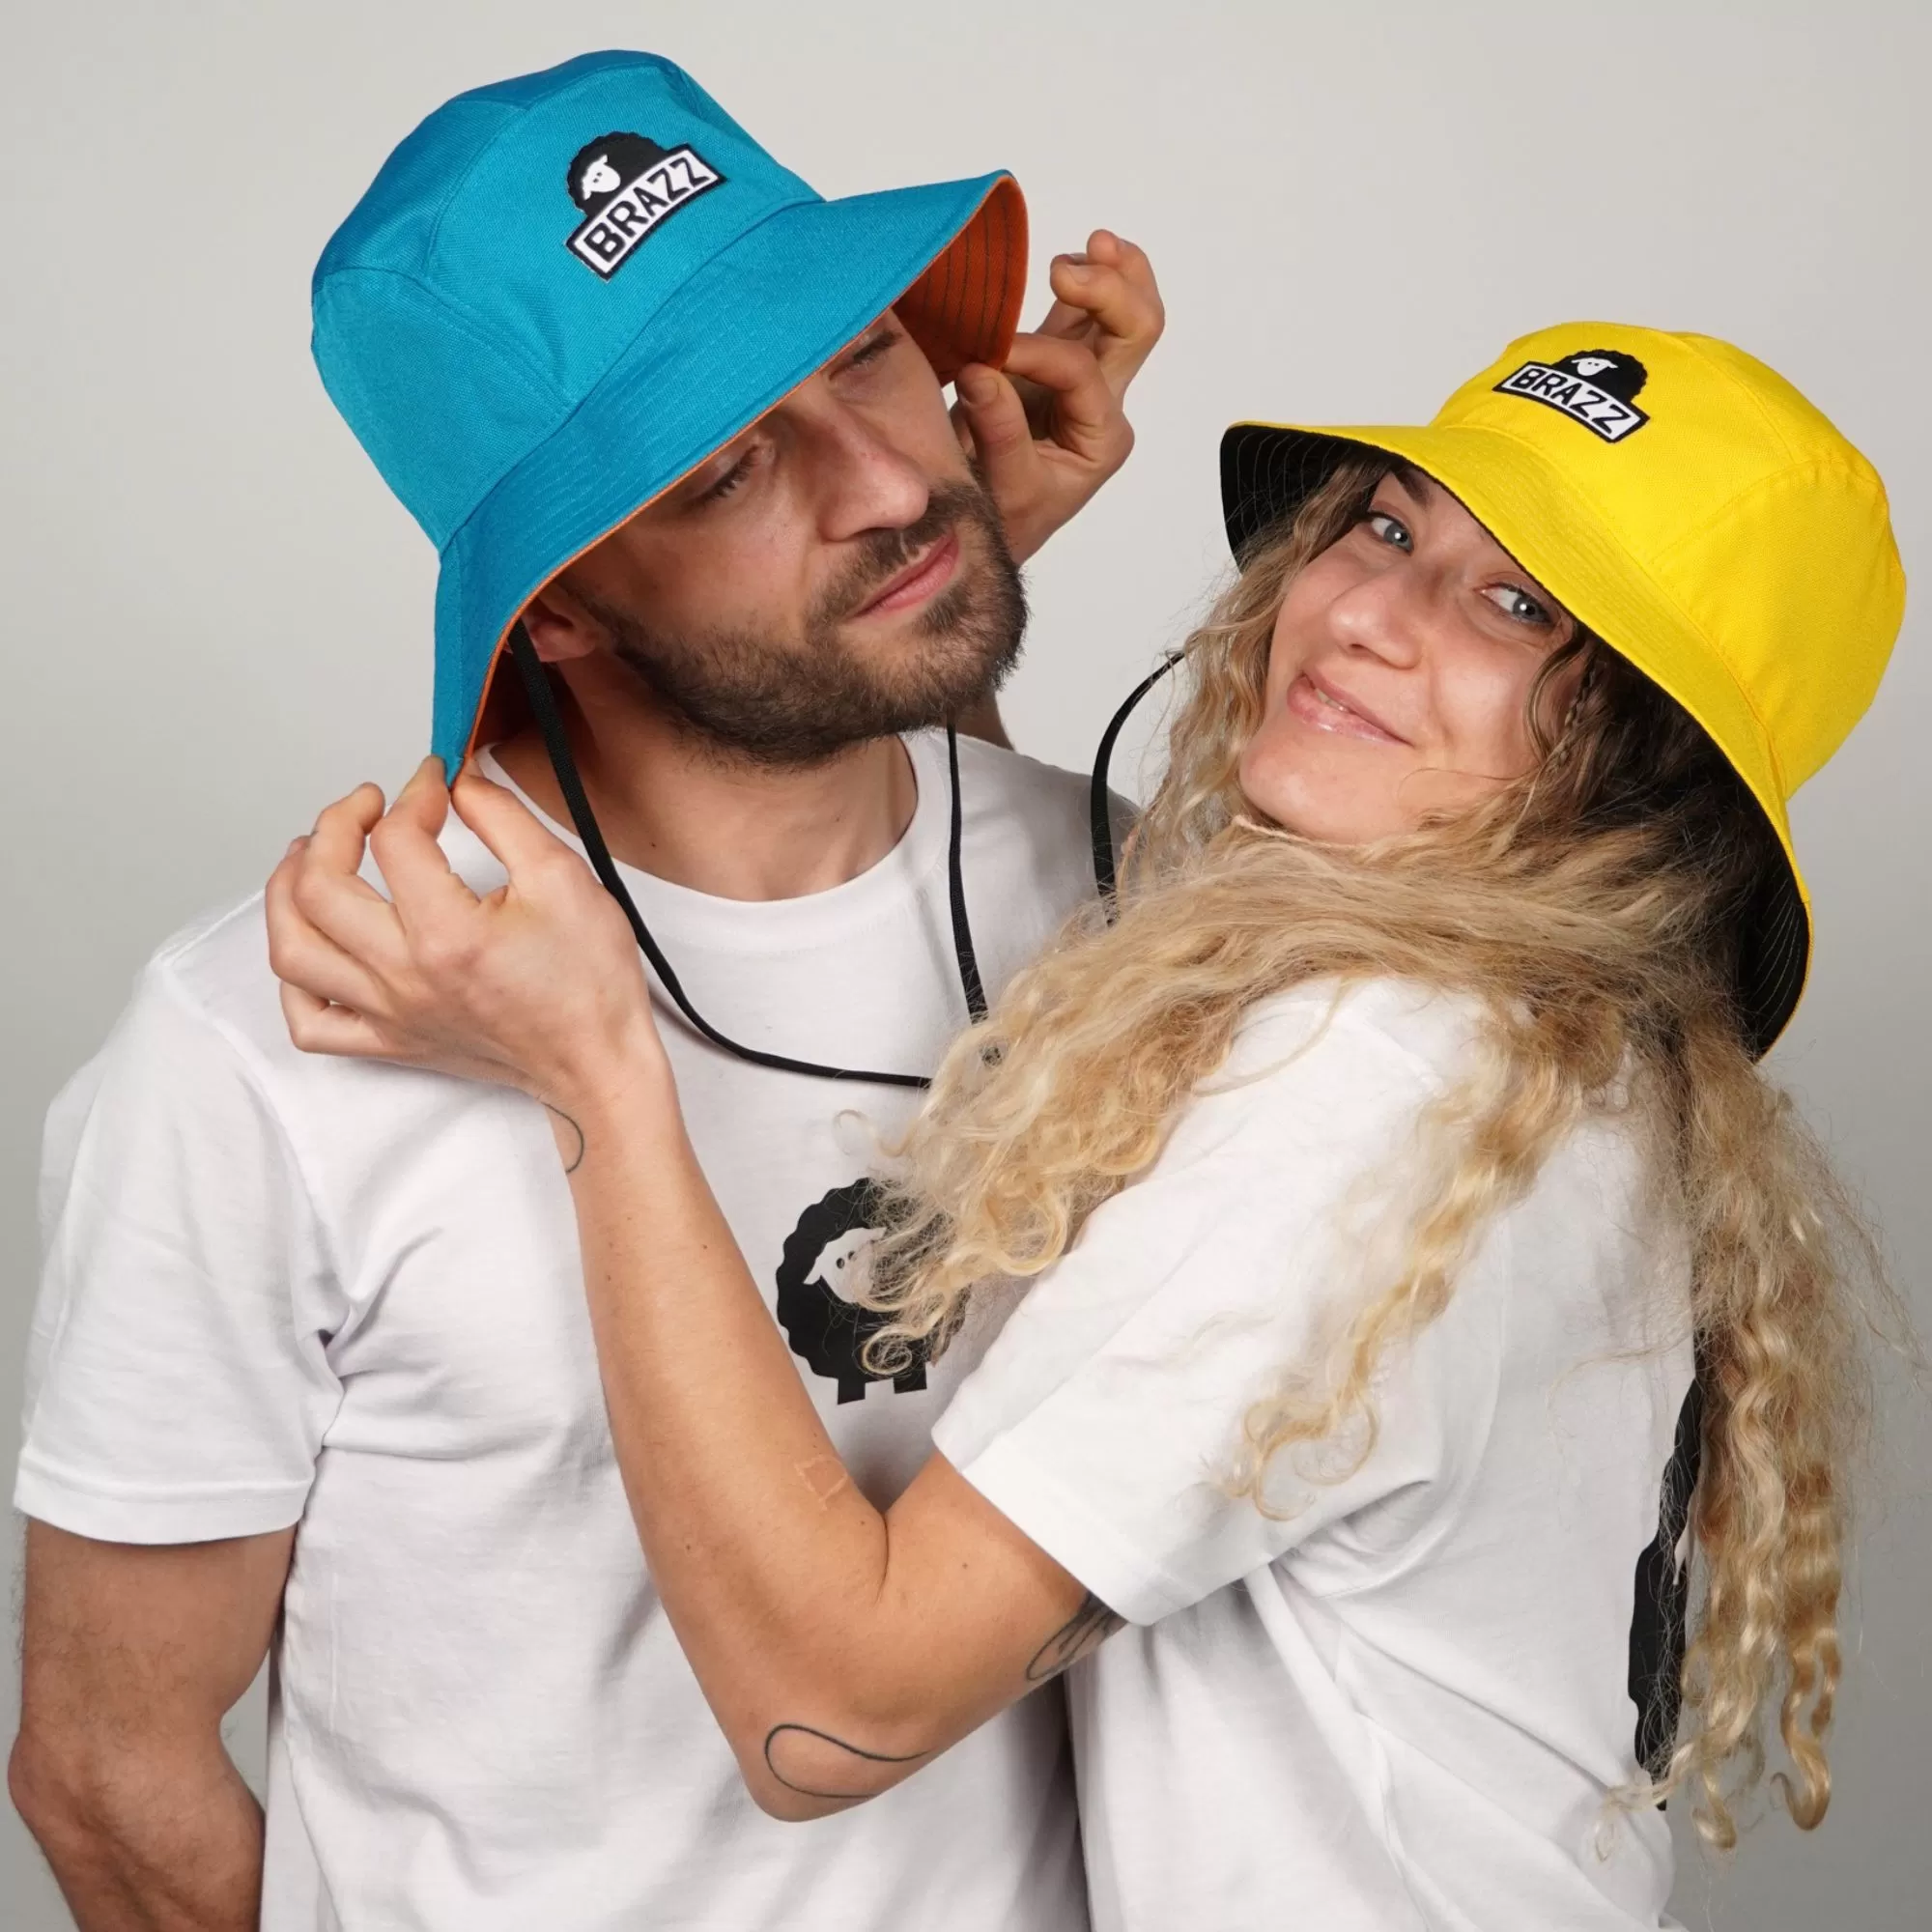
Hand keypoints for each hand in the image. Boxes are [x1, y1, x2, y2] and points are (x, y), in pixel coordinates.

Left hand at [266, 758, 666, 1119]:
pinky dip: (293, 980)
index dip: (415, 794)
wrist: (596, 1063)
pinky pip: (309, 1021)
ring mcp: (389, 1014)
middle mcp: (405, 978)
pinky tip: (314, 942)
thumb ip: (503, 818)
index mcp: (448, 935)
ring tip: (309, 857)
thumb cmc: (590, 982)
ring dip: (285, 893)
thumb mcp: (563, 878)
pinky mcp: (389, 1042)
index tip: (437, 782)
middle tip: (367, 807)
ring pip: (293, 951)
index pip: (396, 841)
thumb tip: (458, 782)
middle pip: (318, 888)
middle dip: (335, 827)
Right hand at [955, 229, 1163, 563]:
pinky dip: (1085, 279)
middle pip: (1137, 330)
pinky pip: (1081, 313)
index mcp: (1101, 437)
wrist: (985, 536)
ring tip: (1094, 243)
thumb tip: (982, 370)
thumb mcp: (1004, 488)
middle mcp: (1102, 405)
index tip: (984, 358)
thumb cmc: (1001, 521)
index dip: (1033, 354)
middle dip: (1111, 290)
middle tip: (1065, 270)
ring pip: (1122, 313)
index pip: (1078, 372)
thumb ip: (998, 430)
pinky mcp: (1053, 367)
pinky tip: (1075, 255)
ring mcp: (1082, 382)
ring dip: (1113, 271)